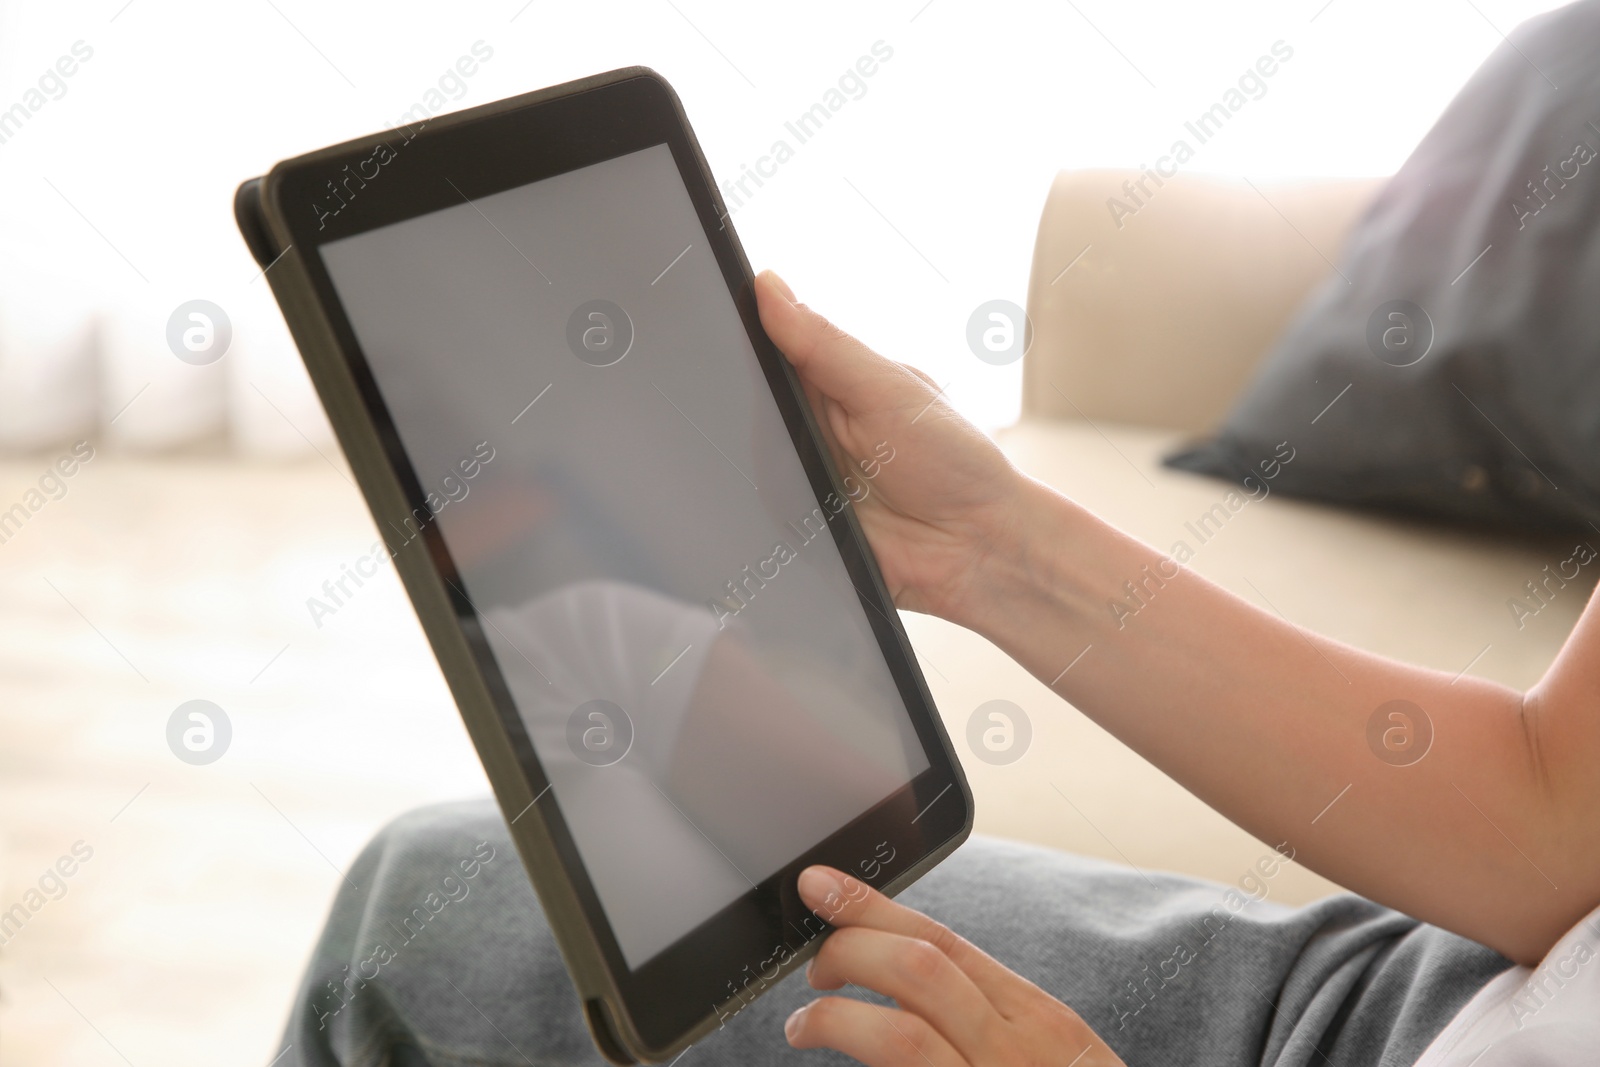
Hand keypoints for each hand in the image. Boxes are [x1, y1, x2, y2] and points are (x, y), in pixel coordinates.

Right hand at [755, 271, 1026, 623]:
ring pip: (737, 460)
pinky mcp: (793, 526)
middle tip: (729, 396)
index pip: (764, 345)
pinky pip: (750, 515)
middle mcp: (808, 426)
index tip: (705, 312)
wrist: (977, 552)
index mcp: (831, 381)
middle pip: (740, 403)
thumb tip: (769, 285)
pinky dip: (743, 509)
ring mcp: (797, 477)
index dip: (732, 330)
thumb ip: (826, 345)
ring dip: (732, 458)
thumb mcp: (887, 389)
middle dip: (725, 398)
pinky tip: (749, 502)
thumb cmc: (953, 462)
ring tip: (763, 455)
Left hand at [784, 865, 1127, 1066]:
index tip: (820, 885)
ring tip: (807, 1024)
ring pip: (901, 1039)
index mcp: (1035, 1019)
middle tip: (817, 969)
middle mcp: (1015, 1053)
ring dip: (835, 1020)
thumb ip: (988, 1010)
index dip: (871, 907)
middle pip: (917, 972)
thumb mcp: (1048, 1050)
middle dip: (849, 952)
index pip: (941, 941)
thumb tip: (902, 965)